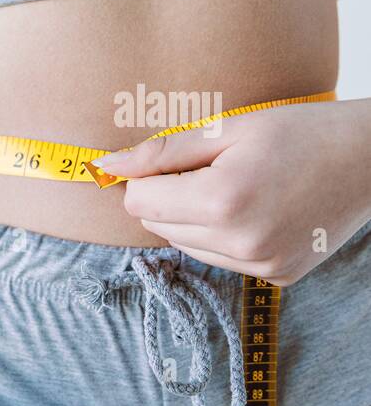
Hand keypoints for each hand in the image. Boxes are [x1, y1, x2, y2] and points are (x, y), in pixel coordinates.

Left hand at [93, 99, 370, 285]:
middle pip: (157, 226)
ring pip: (185, 245)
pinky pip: (220, 259)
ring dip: (196, 219)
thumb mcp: (228, 128)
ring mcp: (261, 265)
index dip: (151, 177)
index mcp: (222, 202)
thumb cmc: (300, 131)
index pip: (138, 202)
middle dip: (171, 197)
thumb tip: (105, 165)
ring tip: (241, 188)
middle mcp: (240, 243)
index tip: (183, 159)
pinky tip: (259, 211)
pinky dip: (224, 237)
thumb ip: (161, 151)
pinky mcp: (277, 277)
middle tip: (216, 169)